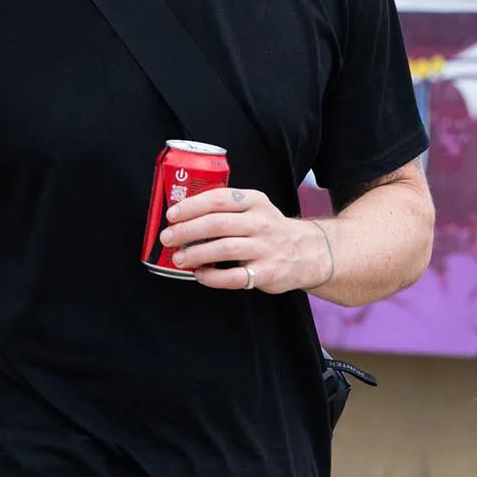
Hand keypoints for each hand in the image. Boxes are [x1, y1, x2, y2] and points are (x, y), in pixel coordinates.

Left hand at [159, 183, 332, 292]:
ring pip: (224, 249)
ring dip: (196, 254)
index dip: (191, 206)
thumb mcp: (256, 209)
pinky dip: (212, 277)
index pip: (219, 199)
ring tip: (178, 259)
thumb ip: (227, 209)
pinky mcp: (266, 273)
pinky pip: (233, 277)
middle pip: (217, 223)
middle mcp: (260, 222)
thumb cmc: (270, 230)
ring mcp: (265, 248)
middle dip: (187, 230)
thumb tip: (183, 216)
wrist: (309, 252)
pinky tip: (200, 275)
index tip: (171, 214)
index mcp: (254, 202)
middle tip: (167, 238)